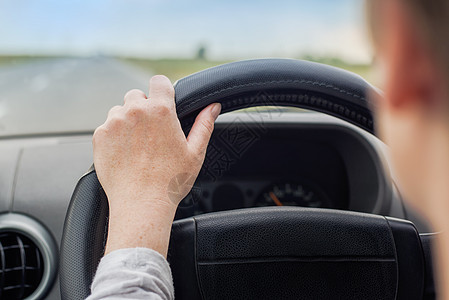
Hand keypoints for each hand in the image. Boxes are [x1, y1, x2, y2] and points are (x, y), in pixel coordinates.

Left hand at [93, 75, 220, 255]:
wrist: (141, 204)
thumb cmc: (170, 181)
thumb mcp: (195, 153)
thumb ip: (204, 124)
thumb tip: (213, 106)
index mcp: (161, 111)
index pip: (159, 81)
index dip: (162, 90)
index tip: (163, 101)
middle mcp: (135, 111)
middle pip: (137, 95)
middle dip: (143, 108)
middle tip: (151, 132)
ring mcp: (114, 123)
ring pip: (120, 110)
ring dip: (127, 120)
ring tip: (137, 145)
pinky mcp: (99, 136)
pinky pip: (107, 126)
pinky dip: (114, 135)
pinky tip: (125, 153)